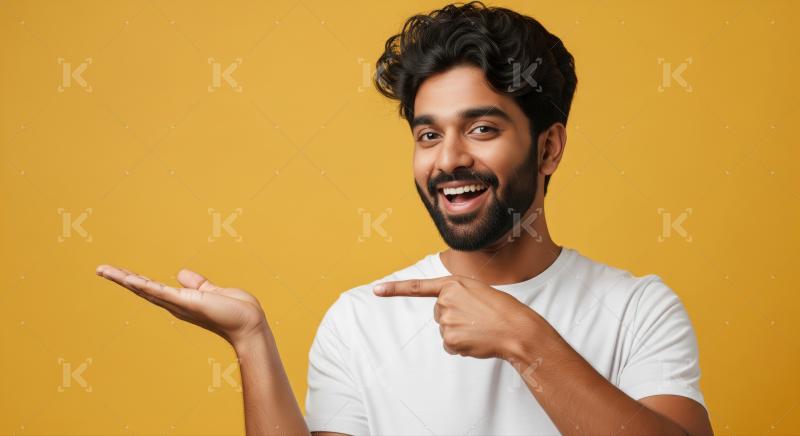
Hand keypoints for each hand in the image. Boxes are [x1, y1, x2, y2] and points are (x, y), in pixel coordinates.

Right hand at [96, 264, 266, 346]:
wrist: (249, 322)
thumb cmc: (235, 310)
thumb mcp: (212, 291)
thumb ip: (197, 283)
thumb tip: (180, 274)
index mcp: (180, 300)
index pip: (152, 287)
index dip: (134, 279)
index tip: (116, 271)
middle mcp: (175, 304)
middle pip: (142, 288)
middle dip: (121, 278)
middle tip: (100, 269)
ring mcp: (179, 304)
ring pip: (146, 289)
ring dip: (125, 279)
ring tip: (105, 270)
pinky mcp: (187, 302)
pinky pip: (162, 292)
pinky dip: (145, 286)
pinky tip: (129, 278)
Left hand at [373, 275, 538, 359]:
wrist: (517, 329)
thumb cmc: (503, 310)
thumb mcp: (478, 292)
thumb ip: (458, 297)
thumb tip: (446, 317)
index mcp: (453, 284)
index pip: (418, 287)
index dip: (395, 289)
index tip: (376, 290)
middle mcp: (446, 300)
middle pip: (439, 313)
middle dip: (455, 317)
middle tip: (477, 317)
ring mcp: (446, 320)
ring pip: (445, 330)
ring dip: (460, 332)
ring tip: (481, 328)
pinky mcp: (450, 339)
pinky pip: (449, 345)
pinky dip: (461, 346)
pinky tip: (477, 340)